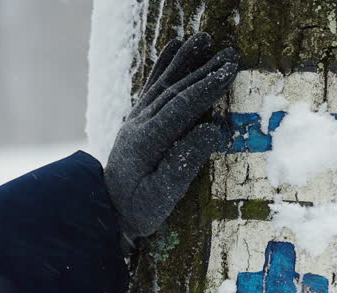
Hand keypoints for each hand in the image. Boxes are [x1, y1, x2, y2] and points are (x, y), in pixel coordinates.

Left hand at [104, 33, 238, 251]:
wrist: (105, 209)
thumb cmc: (140, 208)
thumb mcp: (163, 195)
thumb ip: (184, 163)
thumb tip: (213, 129)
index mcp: (148, 141)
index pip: (182, 106)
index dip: (207, 87)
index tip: (230, 71)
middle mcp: (140, 123)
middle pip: (175, 89)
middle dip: (204, 70)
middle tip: (231, 53)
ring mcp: (136, 119)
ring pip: (163, 83)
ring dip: (186, 60)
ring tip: (204, 39)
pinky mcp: (137, 119)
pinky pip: (152, 87)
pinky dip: (164, 65)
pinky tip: (173, 48)